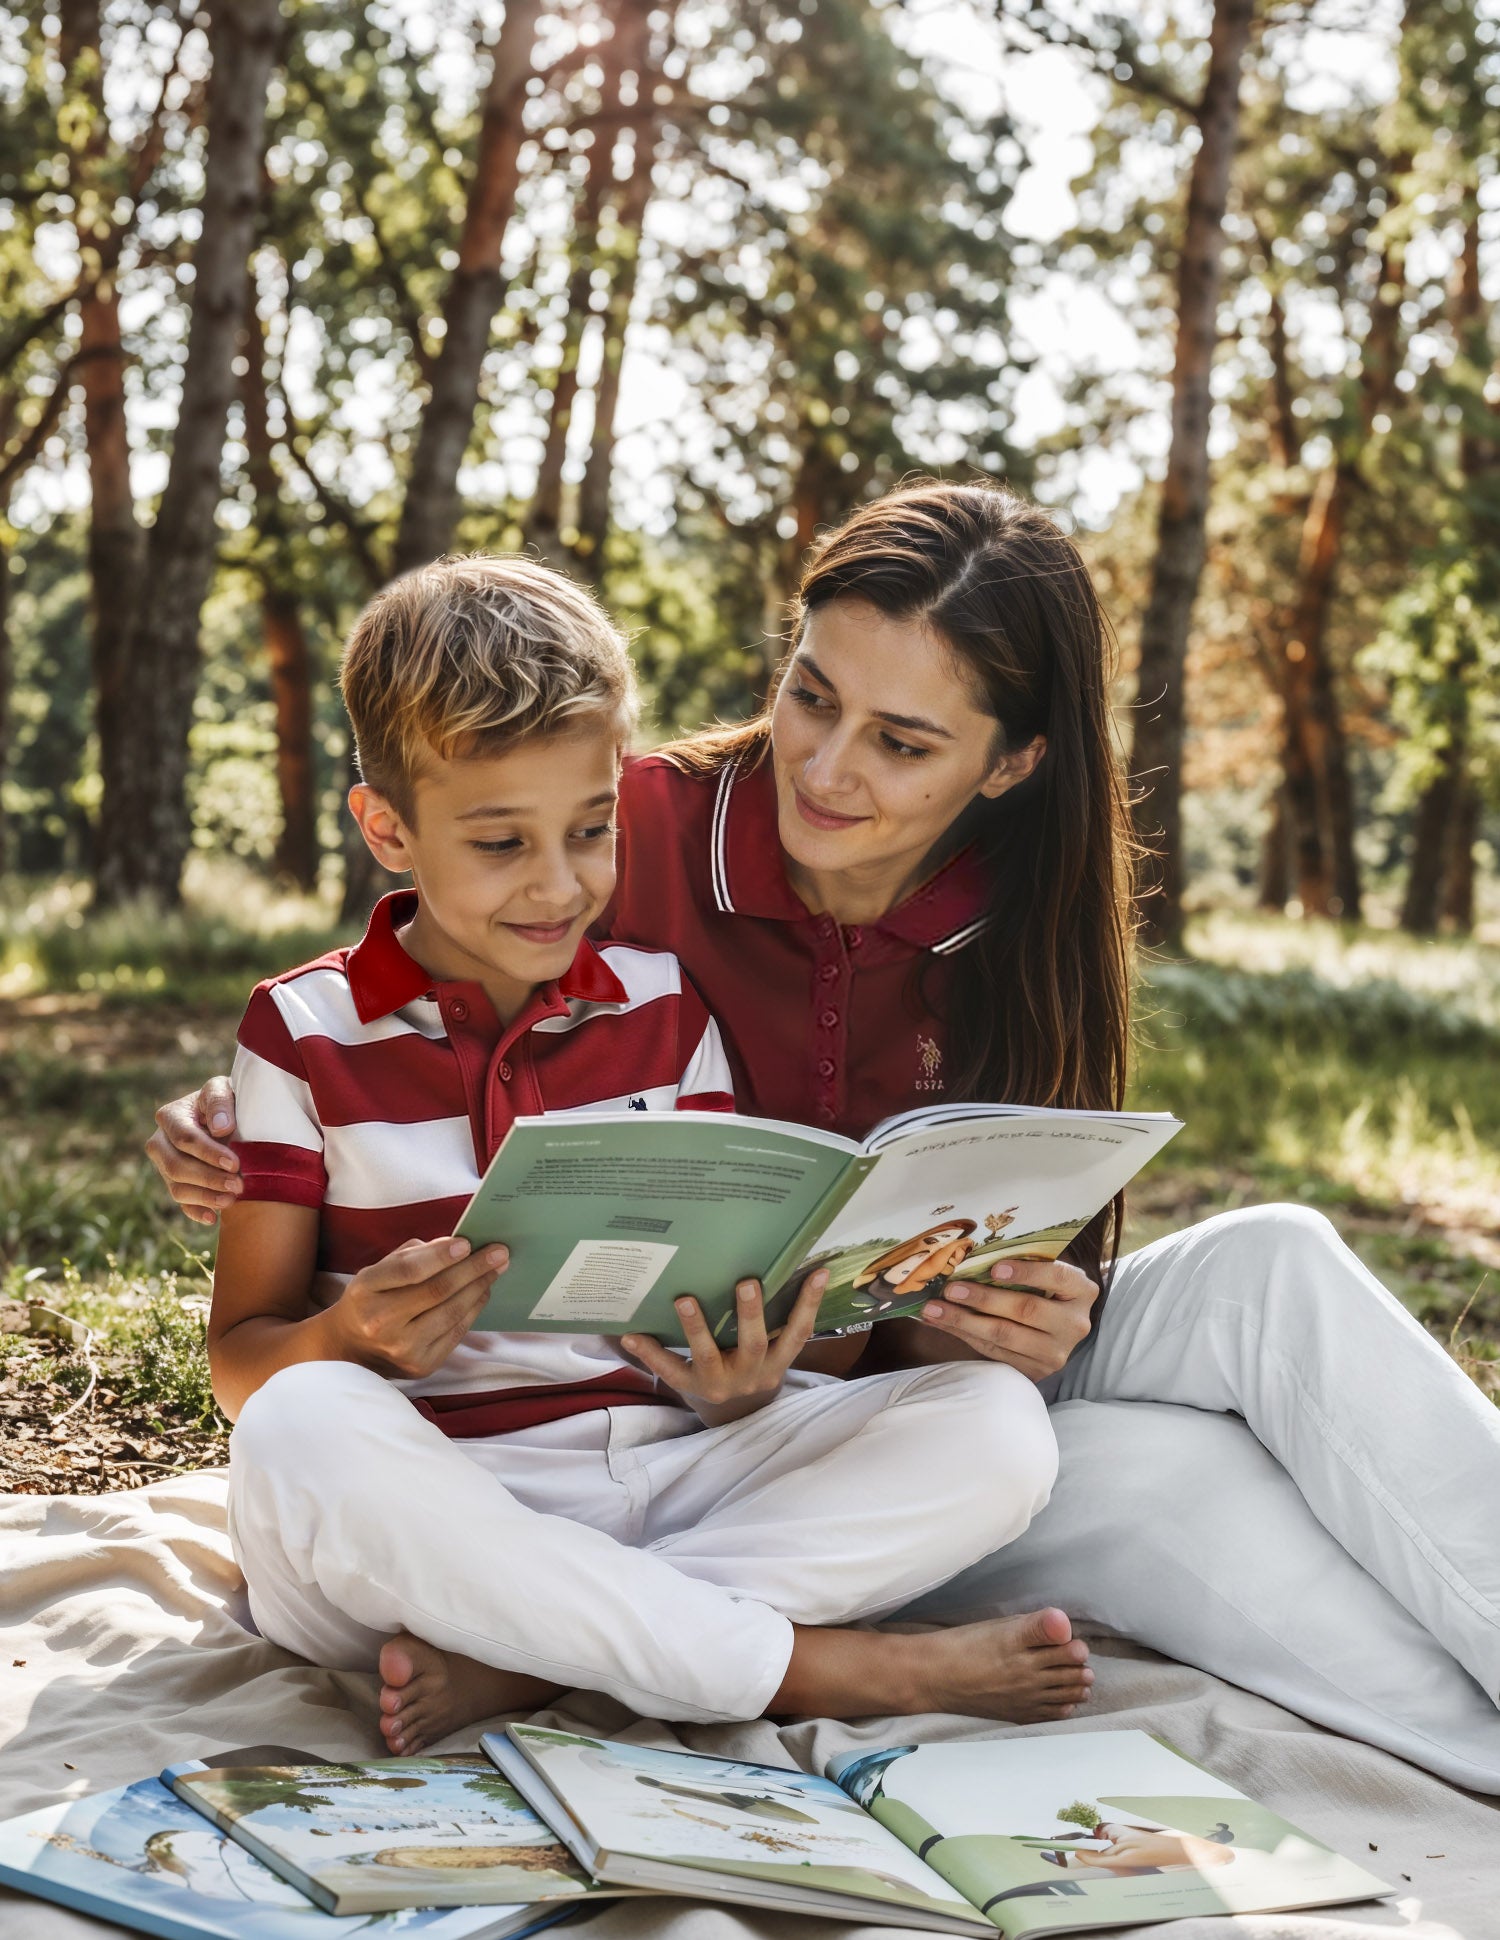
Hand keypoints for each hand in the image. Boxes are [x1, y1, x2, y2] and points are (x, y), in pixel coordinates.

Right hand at [146, 1077, 241, 1225]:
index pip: (185, 1139)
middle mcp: (160, 1142)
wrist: (229, 1114)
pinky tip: (213, 1218)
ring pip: (176, 1188)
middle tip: (238, 1185)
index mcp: (170, 1116)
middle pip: (176, 1167)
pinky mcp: (176, 1182)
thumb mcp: (224, 1089)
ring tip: (231, 1200)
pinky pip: (181, 1202)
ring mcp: (165, 1165)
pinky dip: (195, 1211)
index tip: (235, 1163)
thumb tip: (221, 1128)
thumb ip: (220, 1102)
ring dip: (204, 1197)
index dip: (209, 1153)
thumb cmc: (226, 1099)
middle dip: (208, 1178)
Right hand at [325, 1237, 509, 1379]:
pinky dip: (473, 1309)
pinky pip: (456, 1332)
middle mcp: (381, 1322)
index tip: (468, 1243)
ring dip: (479, 1287)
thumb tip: (457, 1245)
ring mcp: (402, 1348)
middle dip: (473, 1269)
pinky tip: (482, 1292)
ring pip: (452, 1313)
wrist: (350, 1348)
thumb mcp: (378, 1271)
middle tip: (499, 1252)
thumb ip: (414, 1255)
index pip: (409, 1270)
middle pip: (437, 1291)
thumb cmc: (371, 1299)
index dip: (441, 1256)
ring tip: (496, 1269)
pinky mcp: (421, 1365)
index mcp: (365, 1290)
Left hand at [621, 1270, 827, 1425]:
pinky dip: (649, 1352)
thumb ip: (777, 1320)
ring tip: (685, 1300)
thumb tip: (793, 1265)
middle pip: (753, 1344)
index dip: (810, 1304)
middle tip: (747, 1282)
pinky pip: (668, 1370)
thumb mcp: (771, 1353)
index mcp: (776, 1363)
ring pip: (708, 1355)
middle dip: (751, 1314)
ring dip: (696, 1327)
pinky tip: (631, 1333)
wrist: (734, 1416)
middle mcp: (750, 1374)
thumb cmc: (753, 1367)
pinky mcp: (689, 1388)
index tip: (820, 1272)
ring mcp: (718, 1383)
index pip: (798, 1333)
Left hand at [915, 1258, 1097, 1381]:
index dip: (1026, 1272)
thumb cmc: (1045, 1289)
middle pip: (1026, 1310)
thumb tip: (970, 1256)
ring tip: (934, 1308)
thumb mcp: (1045, 1273)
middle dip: (983, 1299)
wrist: (1058, 1330)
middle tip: (951, 1289)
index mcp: (1082, 1290)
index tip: (994, 1269)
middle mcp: (1074, 1324)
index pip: (1058, 1276)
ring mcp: (1056, 1352)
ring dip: (964, 1321)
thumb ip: (1022, 1265)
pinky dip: (964, 1335)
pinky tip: (942, 1322)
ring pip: (1005, 1336)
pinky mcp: (1035, 1371)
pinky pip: (994, 1352)